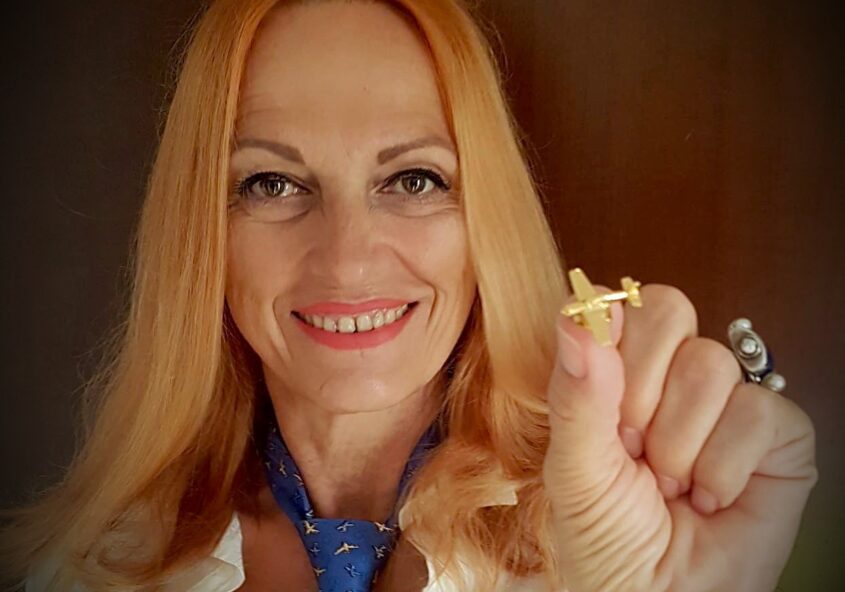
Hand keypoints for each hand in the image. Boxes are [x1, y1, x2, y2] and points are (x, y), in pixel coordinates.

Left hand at [542, 284, 817, 591]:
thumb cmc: (607, 539)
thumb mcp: (575, 469)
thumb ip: (576, 392)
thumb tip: (576, 315)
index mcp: (615, 375)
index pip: (620, 305)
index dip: (612, 341)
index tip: (602, 392)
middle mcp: (670, 378)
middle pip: (668, 313)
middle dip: (642, 394)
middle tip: (633, 447)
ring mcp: (724, 401)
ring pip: (710, 364)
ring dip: (680, 443)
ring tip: (670, 484)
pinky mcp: (777, 433)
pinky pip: (758, 409)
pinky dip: (725, 466)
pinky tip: (712, 496)